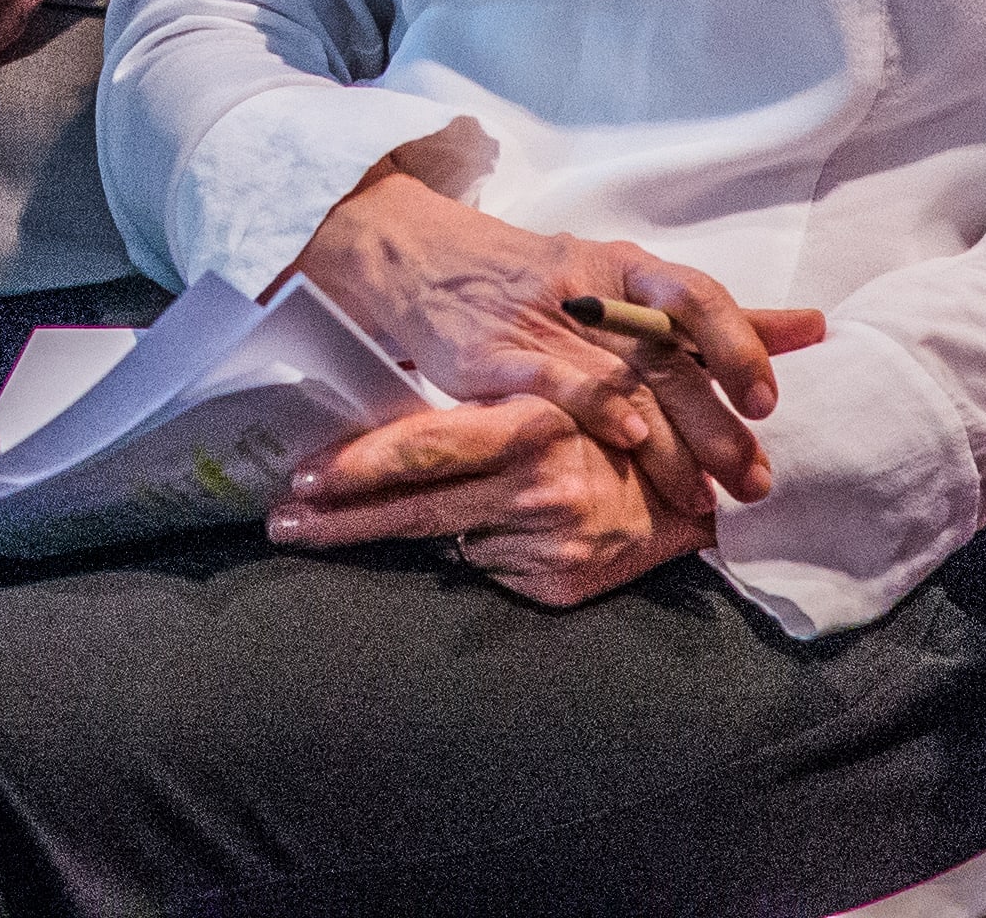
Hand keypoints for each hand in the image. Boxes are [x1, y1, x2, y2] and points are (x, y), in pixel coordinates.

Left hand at [272, 389, 708, 607]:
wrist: (703, 490)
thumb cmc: (609, 431)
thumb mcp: (551, 401)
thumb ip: (483, 419)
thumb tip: (394, 432)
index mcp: (529, 423)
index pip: (425, 445)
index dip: (359, 463)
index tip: (301, 477)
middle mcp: (535, 485)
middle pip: (416, 503)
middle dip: (341, 514)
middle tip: (282, 521)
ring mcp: (547, 542)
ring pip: (438, 539)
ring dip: (370, 536)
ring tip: (310, 531)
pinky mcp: (558, 584)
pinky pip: (485, 568)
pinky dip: (463, 553)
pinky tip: (442, 543)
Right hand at [294, 163, 822, 515]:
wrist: (425, 260)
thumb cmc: (545, 281)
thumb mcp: (631, 283)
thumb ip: (717, 317)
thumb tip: (813, 327)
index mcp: (629, 268)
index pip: (696, 296)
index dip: (738, 343)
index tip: (768, 401)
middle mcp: (592, 290)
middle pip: (667, 356)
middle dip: (717, 425)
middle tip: (756, 482)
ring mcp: (541, 318)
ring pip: (620, 379)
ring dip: (670, 443)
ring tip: (705, 496)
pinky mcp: (494, 350)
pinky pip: (552, 378)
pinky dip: (593, 406)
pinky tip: (628, 440)